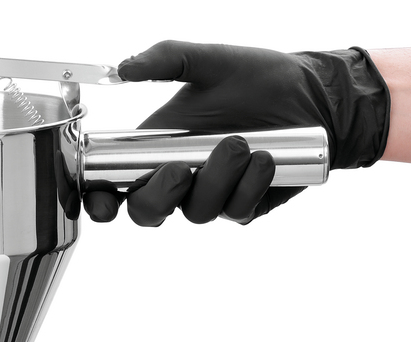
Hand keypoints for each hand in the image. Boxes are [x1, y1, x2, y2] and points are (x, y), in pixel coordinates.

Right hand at [84, 41, 388, 225]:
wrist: (310, 94)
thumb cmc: (255, 77)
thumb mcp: (207, 60)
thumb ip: (165, 60)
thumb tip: (124, 67)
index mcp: (155, 148)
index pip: (114, 185)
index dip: (100, 201)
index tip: (101, 201)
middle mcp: (179, 178)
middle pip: (148, 211)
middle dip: (159, 194)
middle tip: (180, 168)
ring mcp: (212, 195)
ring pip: (197, 212)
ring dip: (216, 180)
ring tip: (241, 143)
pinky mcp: (246, 205)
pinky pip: (237, 210)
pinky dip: (249, 185)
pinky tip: (265, 158)